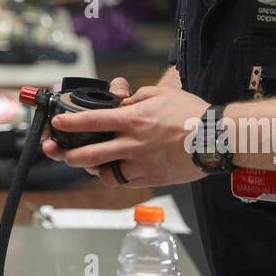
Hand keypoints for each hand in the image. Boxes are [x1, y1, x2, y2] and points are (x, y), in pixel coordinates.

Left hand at [40, 77, 210, 187]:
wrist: (217, 140)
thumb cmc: (191, 114)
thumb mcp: (160, 93)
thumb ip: (135, 97)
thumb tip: (119, 98)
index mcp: (133, 120)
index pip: (92, 121)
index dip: (70, 123)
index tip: (57, 124)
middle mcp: (133, 144)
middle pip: (90, 155)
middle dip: (67, 154)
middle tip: (57, 151)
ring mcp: (141, 165)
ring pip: (105, 174)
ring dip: (90, 169)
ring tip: (84, 163)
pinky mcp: (151, 179)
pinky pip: (124, 181)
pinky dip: (114, 177)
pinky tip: (111, 170)